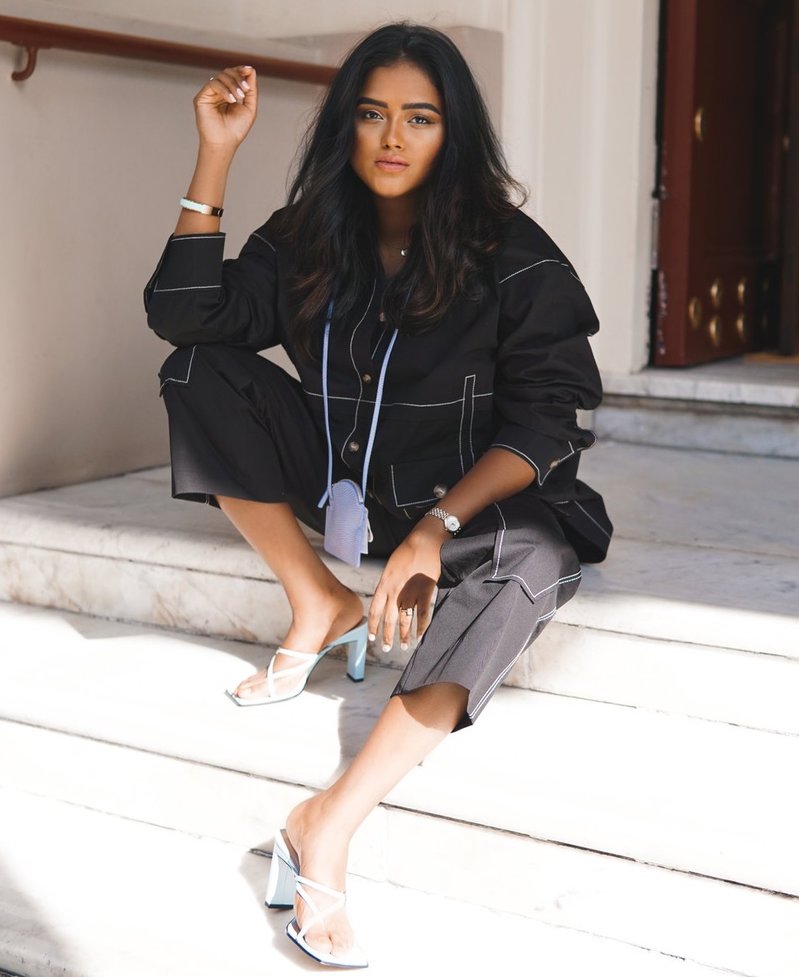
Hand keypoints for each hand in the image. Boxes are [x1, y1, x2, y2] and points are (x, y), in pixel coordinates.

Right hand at [194, 66, 257, 152]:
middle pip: (227, 73)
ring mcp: (209, 94)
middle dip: (238, 77)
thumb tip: (251, 70)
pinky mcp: (201, 97)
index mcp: (229, 94)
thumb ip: (251, 90)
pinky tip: (231, 100)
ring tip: (239, 97)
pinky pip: (212, 84)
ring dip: (232, 84)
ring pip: (220, 76)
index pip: (233, 75)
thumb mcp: (249, 107)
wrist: (224, 143)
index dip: (240, 70)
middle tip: (245, 89)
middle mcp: (218, 92)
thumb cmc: (236, 129)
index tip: (249, 70)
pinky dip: (224, 89)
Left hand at [367, 521, 445, 652]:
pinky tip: (420, 636)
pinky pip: (422, 614)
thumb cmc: (407, 551)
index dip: (372, 626)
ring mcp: (410, 592)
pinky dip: (422, 627)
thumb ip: (387, 585)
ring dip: (404, 635)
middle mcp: (394, 591)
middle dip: (387, 637)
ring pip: (405, 620)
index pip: (374, 611)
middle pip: (388, 620)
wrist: (424, 541)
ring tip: (404, 646)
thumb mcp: (390, 568)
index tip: (371, 638)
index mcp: (384, 585)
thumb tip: (386, 600)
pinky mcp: (425, 591)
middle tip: (386, 649)